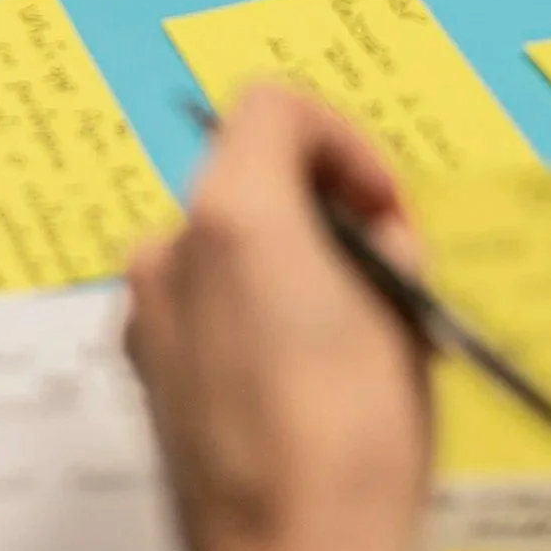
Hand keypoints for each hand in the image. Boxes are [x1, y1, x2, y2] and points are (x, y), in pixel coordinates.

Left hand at [125, 86, 431, 550]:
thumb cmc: (352, 444)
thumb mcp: (404, 315)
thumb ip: (383, 243)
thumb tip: (373, 229)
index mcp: (234, 215)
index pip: (273, 107)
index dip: (343, 141)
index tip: (383, 203)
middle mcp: (171, 251)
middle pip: (247, 180)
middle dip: (321, 210)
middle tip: (386, 269)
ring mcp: (148, 314)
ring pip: (226, 247)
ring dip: (289, 266)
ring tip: (357, 335)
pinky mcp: (146, 372)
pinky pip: (203, 307)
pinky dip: (252, 315)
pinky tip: (307, 377)